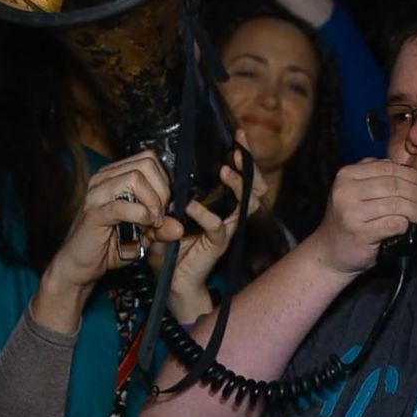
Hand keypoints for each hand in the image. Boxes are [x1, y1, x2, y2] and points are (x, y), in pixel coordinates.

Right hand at [33, 151, 182, 332]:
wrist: (80, 265)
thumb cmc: (109, 245)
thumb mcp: (143, 234)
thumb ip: (161, 227)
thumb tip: (179, 225)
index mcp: (115, 177)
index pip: (149, 159)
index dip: (164, 180)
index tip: (167, 204)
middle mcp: (104, 180)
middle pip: (146, 165)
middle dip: (162, 190)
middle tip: (161, 213)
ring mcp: (96, 195)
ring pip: (135, 178)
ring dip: (153, 201)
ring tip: (154, 221)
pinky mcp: (93, 214)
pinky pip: (122, 205)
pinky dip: (141, 214)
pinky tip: (146, 224)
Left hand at [148, 130, 267, 319]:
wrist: (172, 280)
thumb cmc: (171, 245)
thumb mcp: (168, 213)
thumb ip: (169, 195)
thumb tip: (161, 167)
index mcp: (223, 204)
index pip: (242, 175)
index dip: (245, 156)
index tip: (239, 136)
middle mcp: (230, 214)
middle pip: (255, 186)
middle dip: (250, 165)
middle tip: (239, 148)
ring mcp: (227, 229)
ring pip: (248, 203)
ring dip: (239, 184)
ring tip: (225, 170)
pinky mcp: (218, 244)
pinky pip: (218, 226)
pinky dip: (205, 214)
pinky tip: (192, 205)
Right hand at [310, 159, 416, 275]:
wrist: (329, 253)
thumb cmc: (349, 221)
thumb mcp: (355, 191)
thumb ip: (376, 176)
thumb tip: (411, 172)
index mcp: (346, 175)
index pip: (388, 167)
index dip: (411, 175)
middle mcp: (346, 191)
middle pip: (395, 185)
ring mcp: (352, 212)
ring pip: (398, 204)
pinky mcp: (361, 233)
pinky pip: (394, 223)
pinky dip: (406, 225)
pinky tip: (409, 227)